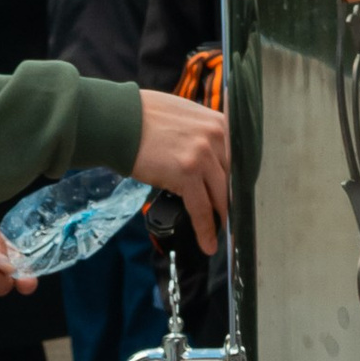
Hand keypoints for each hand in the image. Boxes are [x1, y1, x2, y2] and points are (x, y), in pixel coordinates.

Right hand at [132, 89, 229, 251]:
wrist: (120, 121)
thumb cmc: (146, 116)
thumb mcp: (186, 116)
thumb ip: (203, 135)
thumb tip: (208, 158)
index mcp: (219, 123)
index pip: (238, 160)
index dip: (238, 184)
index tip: (237, 199)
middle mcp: (216, 137)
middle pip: (233, 180)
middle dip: (232, 203)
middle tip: (232, 221)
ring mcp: (203, 156)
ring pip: (220, 197)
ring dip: (222, 220)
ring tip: (222, 235)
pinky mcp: (187, 174)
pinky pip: (202, 209)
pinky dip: (206, 229)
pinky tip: (208, 244)